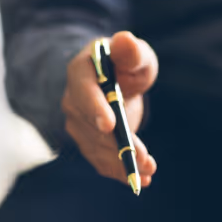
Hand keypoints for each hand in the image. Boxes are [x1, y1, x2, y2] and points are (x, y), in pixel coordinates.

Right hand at [62, 31, 157, 186]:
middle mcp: (73, 101)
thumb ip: (132, 51)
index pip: (84, 93)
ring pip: (97, 149)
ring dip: (122, 163)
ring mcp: (78, 126)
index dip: (96, 109)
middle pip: (93, 128)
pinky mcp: (88, 143)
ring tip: (148, 172)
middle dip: (119, 145)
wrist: (114, 82)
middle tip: (143, 158)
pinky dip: (119, 173)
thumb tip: (126, 40)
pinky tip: (140, 181)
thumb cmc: (126, 64)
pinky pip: (101, 161)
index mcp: (81, 73)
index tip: (110, 125)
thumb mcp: (134, 54)